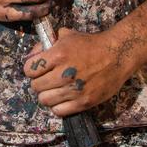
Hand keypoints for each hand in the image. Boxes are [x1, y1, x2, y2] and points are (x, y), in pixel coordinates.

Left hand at [23, 28, 137, 116]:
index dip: (32, 69)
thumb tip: (33, 55)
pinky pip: (59, 111)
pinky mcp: (84, 102)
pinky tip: (64, 98)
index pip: (29, 69)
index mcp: (58, 55)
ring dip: (48, 95)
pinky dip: (58, 106)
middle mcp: (64, 73)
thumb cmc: (90, 44)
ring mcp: (74, 90)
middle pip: (35, 86)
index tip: (38, 69)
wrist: (117, 55)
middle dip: (39, 82)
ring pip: (45, 100)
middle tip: (47, 80)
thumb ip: (47, 44)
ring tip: (55, 90)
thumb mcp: (66, 36)